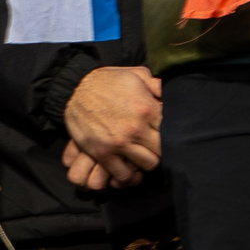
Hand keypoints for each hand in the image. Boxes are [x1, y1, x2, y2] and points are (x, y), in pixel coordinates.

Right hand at [62, 64, 160, 188]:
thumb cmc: (109, 80)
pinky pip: (122, 174)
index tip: (169, 134)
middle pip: (162, 151)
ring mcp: (119, 143)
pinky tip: (129, 166)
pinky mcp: (102, 153)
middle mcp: (136, 129)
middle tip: (157, 147)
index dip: (173, 134)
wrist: (75, 88)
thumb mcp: (137, 74)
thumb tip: (171, 93)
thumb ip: (157, 85)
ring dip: (147, 163)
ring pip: (146, 165)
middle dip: (162, 150)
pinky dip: (128, 174)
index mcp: (148, 109)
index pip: (172, 131)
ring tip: (144, 158)